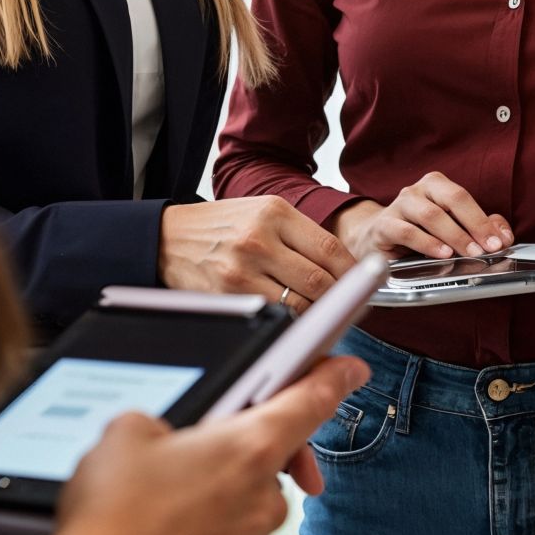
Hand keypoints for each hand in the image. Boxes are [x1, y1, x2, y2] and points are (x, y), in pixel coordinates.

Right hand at [43, 357, 365, 534]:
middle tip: (184, 455)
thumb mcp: (126, 433)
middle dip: (233, 453)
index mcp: (250, 448)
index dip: (334, 379)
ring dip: (212, 500)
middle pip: (268, 459)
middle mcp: (263, 499)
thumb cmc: (113, 516)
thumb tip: (158, 436)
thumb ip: (160, 422)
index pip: (311, 402)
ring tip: (155, 505)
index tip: (352, 371)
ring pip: (242, 506)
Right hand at [159, 196, 355, 313]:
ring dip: (317, 315)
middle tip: (348, 307)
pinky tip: (293, 319)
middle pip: (320, 279)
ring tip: (321, 315)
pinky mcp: (229, 295)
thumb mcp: (261, 213)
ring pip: (300, 303)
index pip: (330, 247)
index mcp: (275, 212)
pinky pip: (274, 316)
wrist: (168, 238)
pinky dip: (290, 322)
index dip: (354, 272)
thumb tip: (343, 269)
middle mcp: (259, 238)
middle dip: (340, 299)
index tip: (366, 284)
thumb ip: (300, 236)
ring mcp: (243, 269)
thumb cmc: (221, 226)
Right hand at [333, 174, 511, 262]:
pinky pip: (406, 232)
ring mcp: (399, 206)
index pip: (464, 197)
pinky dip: (427, 243)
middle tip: (488, 248)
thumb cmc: (418, 232)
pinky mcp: (383, 226)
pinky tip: (442, 254)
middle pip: (451, 199)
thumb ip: (479, 227)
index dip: (484, 220)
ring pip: (430, 215)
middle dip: (474, 224)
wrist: (374, 238)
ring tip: (469, 252)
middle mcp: (417, 191)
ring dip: (454, 235)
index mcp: (436, 186)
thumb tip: (504, 235)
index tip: (499, 242)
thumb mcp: (450, 228)